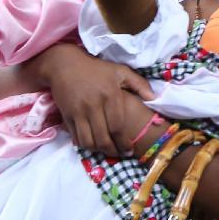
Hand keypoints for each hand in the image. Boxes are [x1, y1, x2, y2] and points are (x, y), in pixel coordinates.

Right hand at [36, 44, 153, 155]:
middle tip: (119, 154)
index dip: (123, 143)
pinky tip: (93, 144)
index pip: (117, 127)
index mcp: (110, 96)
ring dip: (98, 150)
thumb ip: (139, 84)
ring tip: (106, 151)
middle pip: (103, 138)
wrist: (64, 65)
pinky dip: (84, 144)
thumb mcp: (120, 71)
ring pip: (88, 141)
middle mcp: (93, 106)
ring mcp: (78, 112)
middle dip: (113, 151)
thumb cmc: (96, 69)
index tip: (129, 150)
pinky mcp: (66, 115)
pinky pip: (75, 137)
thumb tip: (154, 98)